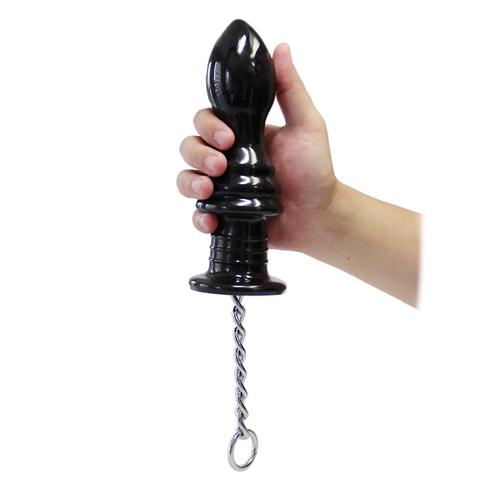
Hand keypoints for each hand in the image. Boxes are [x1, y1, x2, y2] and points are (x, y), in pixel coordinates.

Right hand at [177, 43, 338, 255]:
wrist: (318, 217)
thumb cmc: (315, 172)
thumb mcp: (307, 127)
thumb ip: (290, 90)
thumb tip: (280, 49)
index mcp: (243, 134)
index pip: (209, 120)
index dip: (209, 127)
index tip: (228, 138)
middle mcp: (228, 158)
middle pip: (190, 147)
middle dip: (199, 155)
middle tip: (221, 166)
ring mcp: (224, 186)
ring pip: (186, 178)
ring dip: (191, 182)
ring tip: (209, 191)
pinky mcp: (224, 212)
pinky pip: (198, 213)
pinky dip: (198, 216)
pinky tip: (211, 218)